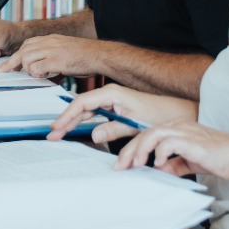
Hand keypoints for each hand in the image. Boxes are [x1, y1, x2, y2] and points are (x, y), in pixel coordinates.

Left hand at [0, 34, 105, 78]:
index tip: (6, 65)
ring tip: (40, 74)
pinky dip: (38, 74)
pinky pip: (37, 68)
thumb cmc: (85, 56)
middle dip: (12, 63)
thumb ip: (51, 55)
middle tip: (5, 71)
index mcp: (50, 39)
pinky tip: (48, 75)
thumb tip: (39, 66)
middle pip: (22, 51)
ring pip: (27, 59)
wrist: (100, 55)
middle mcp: (49, 42)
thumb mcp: (64, 50)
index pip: (26, 45)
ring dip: (29, 70)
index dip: (15, 56)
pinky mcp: (56, 60)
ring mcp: (52, 50)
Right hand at [47, 84, 196, 145]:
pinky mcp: (113, 108)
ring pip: (84, 111)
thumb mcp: (135, 124)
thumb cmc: (158, 114)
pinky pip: (92, 114)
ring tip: (58, 134)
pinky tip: (74, 129)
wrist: (175, 112)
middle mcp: (108, 94)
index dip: (67, 116)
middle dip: (65, 120)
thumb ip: (113, 129)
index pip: (82, 103)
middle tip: (52, 135)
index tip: (57, 127)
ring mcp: (110, 101)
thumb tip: (94, 135)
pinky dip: (82, 122)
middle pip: (80, 106)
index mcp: (111, 93)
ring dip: (71, 122)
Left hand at [114, 120, 228, 180]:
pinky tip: (159, 164)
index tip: (122, 165)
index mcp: (177, 129)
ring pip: (153, 134)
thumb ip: (173, 165)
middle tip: (120, 167)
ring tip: (135, 165)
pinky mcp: (193, 140)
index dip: (132, 149)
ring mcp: (186, 131)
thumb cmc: (219, 158)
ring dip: (141, 150)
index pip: (147, 135)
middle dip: (129, 150)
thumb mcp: (190, 162)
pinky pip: (170, 142)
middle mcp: (178, 126)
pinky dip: (161, 152)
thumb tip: (158, 171)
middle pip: (145, 133)